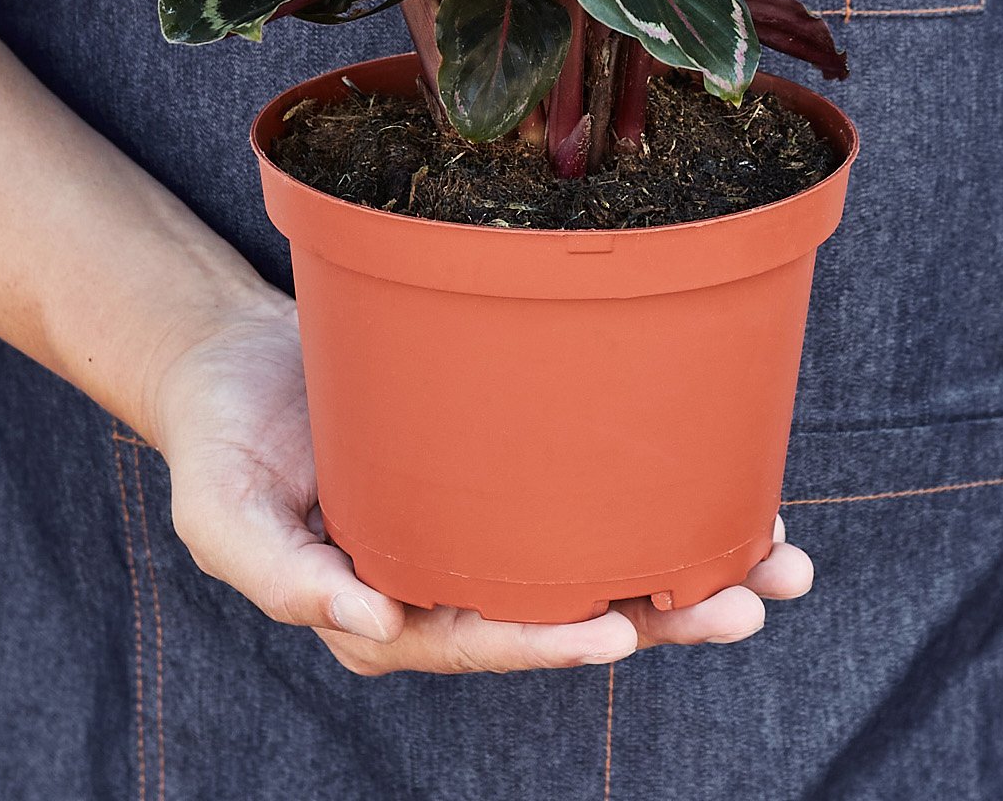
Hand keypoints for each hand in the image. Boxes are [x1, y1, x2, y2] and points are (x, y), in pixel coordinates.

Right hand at [150, 297, 814, 674]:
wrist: (239, 361)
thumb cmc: (223, 440)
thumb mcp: (222, 512)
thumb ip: (282, 575)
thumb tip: (367, 621)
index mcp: (387, 609)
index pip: (482, 636)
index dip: (550, 641)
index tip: (622, 634)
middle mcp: (451, 580)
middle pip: (567, 611)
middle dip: (665, 614)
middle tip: (752, 598)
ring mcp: (486, 526)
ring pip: (597, 559)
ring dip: (689, 566)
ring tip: (780, 560)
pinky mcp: (506, 471)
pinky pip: (587, 494)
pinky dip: (655, 496)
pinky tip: (726, 490)